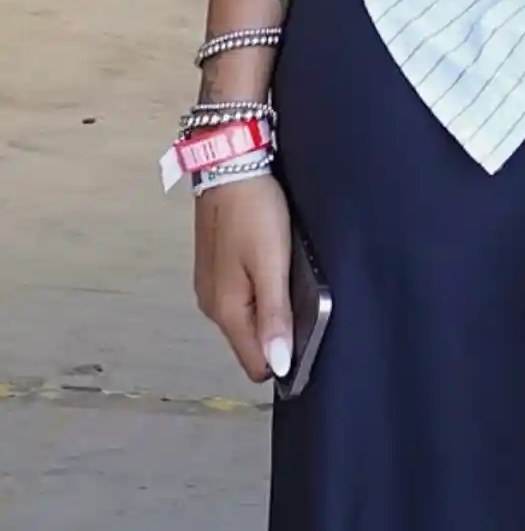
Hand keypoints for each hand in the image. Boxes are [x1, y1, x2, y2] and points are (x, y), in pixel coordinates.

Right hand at [194, 173, 293, 383]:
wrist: (229, 165)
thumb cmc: (254, 212)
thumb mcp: (271, 265)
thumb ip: (275, 316)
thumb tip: (279, 365)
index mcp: (226, 311)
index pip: (256, 364)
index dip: (283, 359)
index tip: (308, 337)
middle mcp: (213, 307)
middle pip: (251, 344)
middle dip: (277, 334)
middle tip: (302, 300)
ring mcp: (212, 289)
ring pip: (247, 321)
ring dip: (269, 312)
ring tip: (288, 280)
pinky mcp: (215, 271)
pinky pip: (242, 300)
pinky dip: (259, 294)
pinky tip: (272, 269)